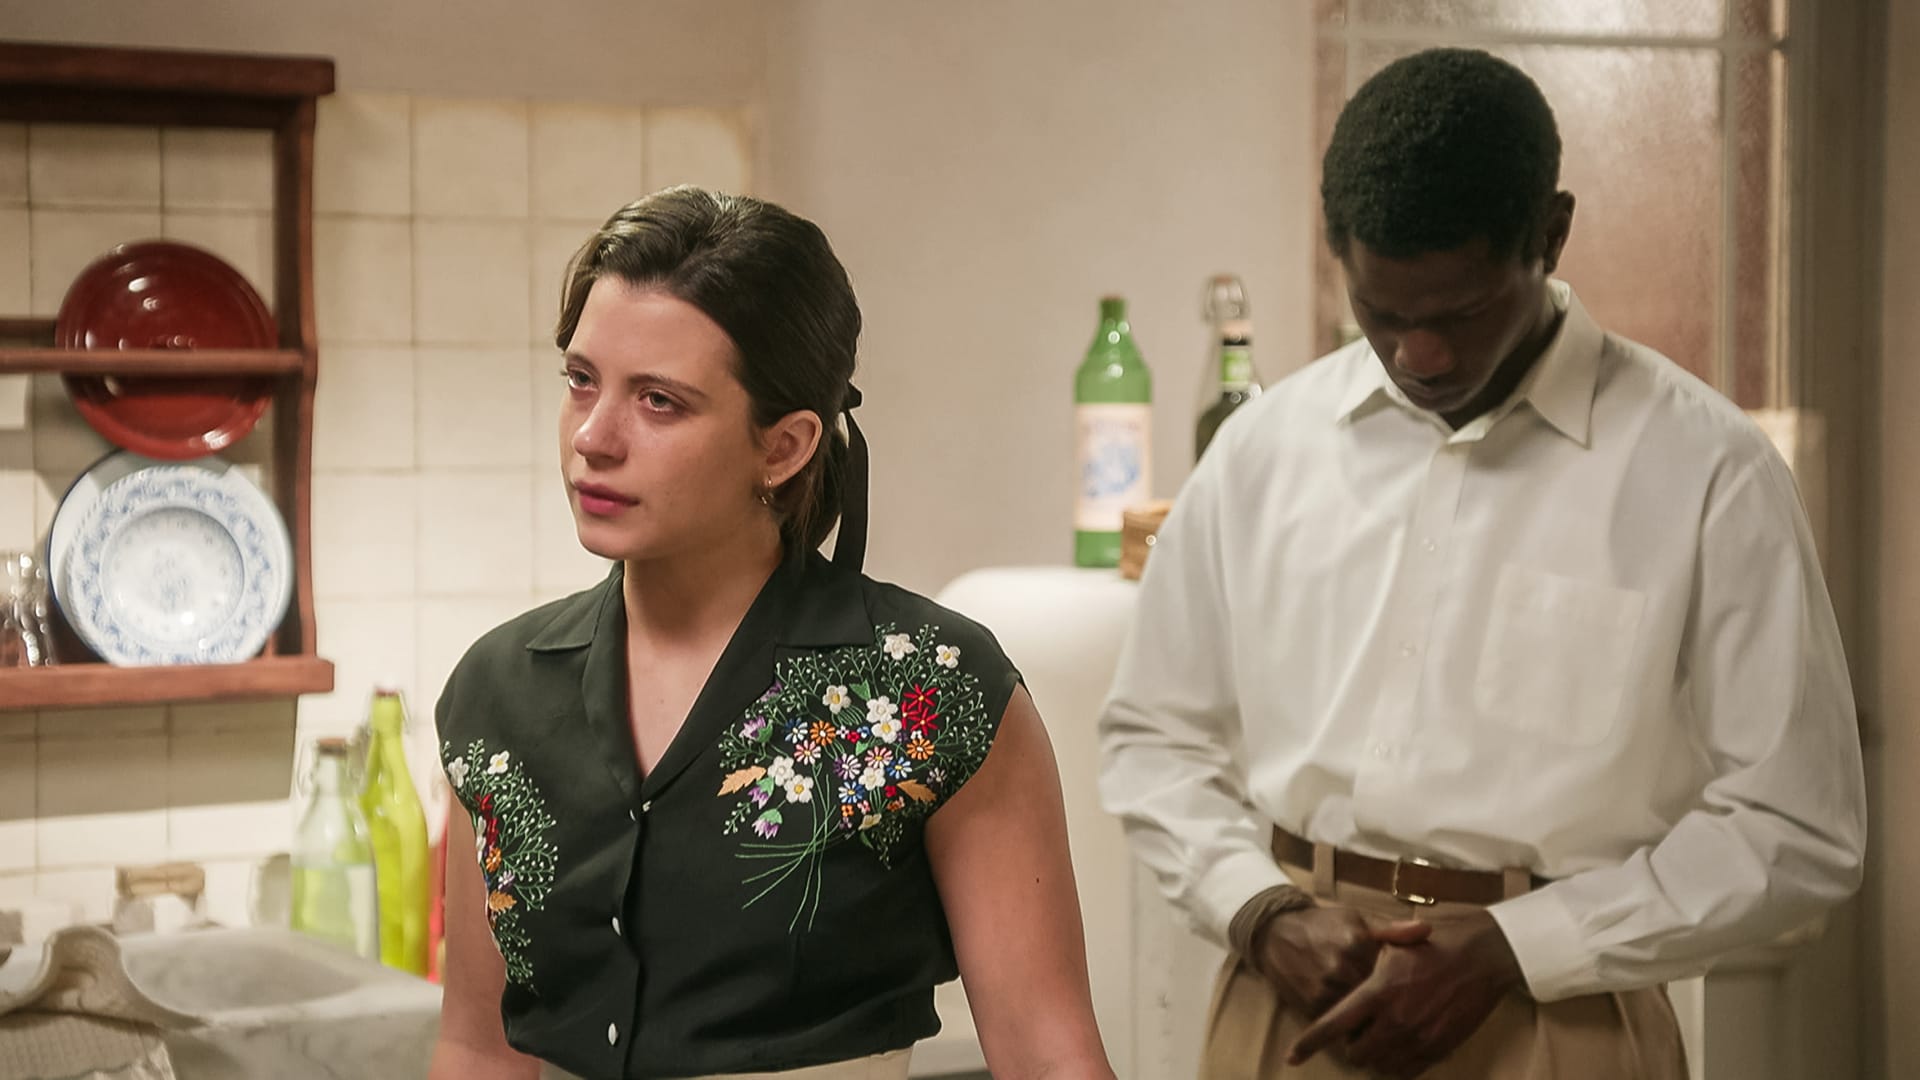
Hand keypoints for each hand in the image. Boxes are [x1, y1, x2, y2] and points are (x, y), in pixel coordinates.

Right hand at [1250, 905, 1431, 1017]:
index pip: (1394, 974)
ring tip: (1381, 1016)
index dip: (1404, 984)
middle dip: (1391, 1006)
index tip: (1412, 988)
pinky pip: (1341, 1024)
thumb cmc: (1323, 924)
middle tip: (1401, 1008)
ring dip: (1372, 1019)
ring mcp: (1325, 990)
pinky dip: (1351, 1024)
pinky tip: (1357, 1017)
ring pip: (1362, 1016)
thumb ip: (1392, 929)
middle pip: (1380, 999)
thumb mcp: (1357, 918)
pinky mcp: (1311, 1006)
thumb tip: (1427, 929)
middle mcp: (1342, 968)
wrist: (1275, 933)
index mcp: (1358, 943)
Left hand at [1286, 909, 1523, 1078]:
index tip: (1292, 1056)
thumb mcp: (1393, 947)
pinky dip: (1395, 1064)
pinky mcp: (1439, 1049)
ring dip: (1372, 1056)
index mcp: (1378, 991)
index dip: (1309, 1043)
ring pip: (1380, 1065)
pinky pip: (1406, 1071)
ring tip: (1377, 1036)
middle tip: (1355, 1031)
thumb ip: (1365, 968)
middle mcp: (1395, 1019)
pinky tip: (1397, 1047)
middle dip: (1349, 1046)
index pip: (1333, 1025)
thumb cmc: (1434, 946)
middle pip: (1355, 1054)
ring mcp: (1418, 1038)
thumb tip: (1343, 984)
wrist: (1482, 958)